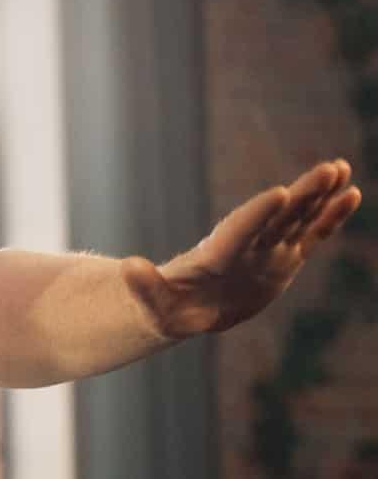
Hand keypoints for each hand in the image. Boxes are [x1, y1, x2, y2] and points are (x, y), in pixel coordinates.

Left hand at [138, 159, 360, 337]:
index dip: (256, 215)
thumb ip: (144, 287)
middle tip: (326, 170)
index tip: (278, 193)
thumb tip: (128, 267)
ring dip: (319, 197)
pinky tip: (350, 194)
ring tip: (340, 169)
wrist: (187, 308)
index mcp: (216, 257)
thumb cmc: (167, 308)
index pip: (238, 232)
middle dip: (301, 196)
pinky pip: (311, 235)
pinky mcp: (284, 258)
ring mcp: (267, 250)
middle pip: (276, 217)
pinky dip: (329, 217)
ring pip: (297, 219)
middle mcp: (245, 247)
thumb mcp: (153, 306)